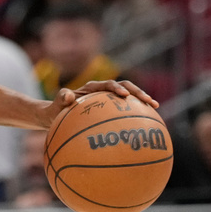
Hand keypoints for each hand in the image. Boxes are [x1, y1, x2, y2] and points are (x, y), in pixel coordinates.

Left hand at [42, 80, 159, 127]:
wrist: (56, 116)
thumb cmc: (56, 111)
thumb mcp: (55, 106)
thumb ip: (61, 99)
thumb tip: (68, 95)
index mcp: (91, 88)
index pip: (107, 84)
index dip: (117, 88)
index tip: (124, 96)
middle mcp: (102, 92)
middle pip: (124, 87)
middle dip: (138, 92)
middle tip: (149, 101)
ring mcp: (108, 100)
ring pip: (128, 98)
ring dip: (141, 100)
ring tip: (155, 108)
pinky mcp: (111, 110)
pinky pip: (125, 111)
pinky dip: (136, 115)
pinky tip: (147, 126)